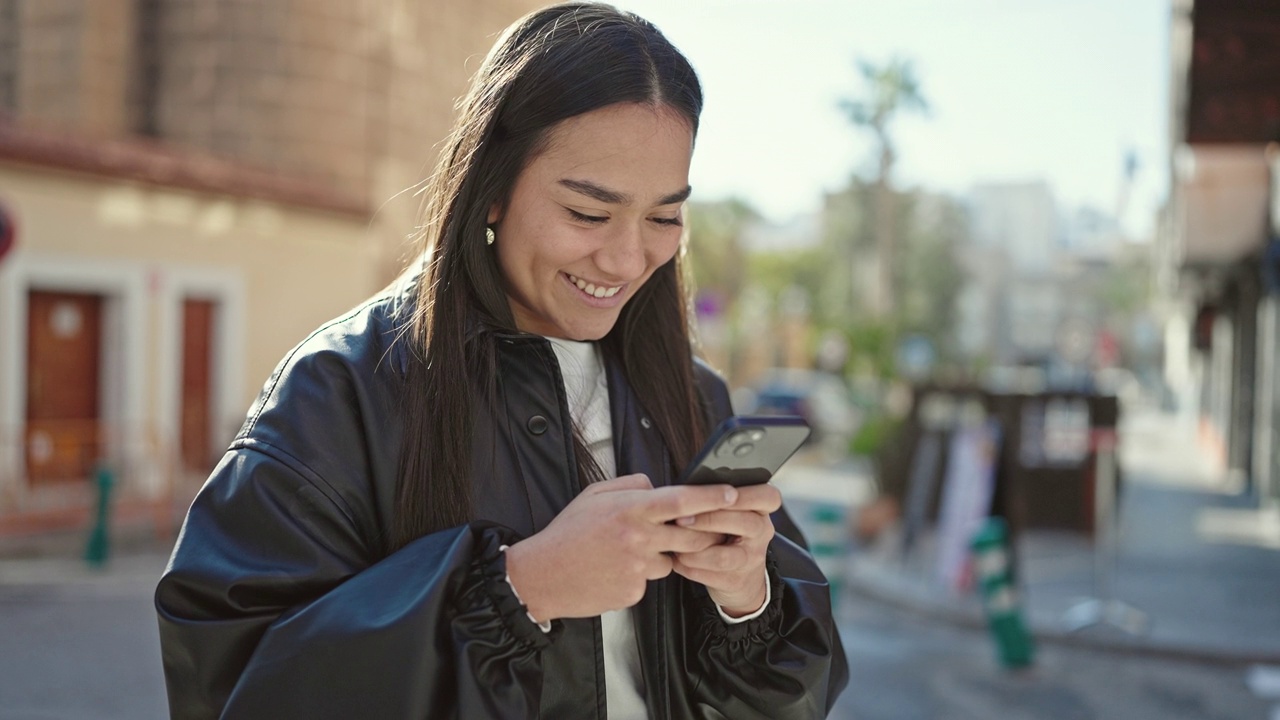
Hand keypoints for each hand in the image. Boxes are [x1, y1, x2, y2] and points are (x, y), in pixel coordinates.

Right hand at [504, 475, 740, 621]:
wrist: (542, 575)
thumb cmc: (567, 533)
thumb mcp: (594, 495)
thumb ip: (630, 485)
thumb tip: (658, 486)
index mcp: (630, 509)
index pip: (682, 500)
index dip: (712, 496)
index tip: (733, 493)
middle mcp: (639, 538)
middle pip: (691, 536)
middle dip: (700, 534)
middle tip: (694, 531)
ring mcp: (638, 568)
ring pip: (670, 560)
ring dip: (661, 555)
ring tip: (625, 551)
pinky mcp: (634, 593)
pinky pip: (649, 581)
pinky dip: (639, 575)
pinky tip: (614, 571)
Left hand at [670, 483, 781, 615]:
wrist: (741, 577)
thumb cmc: (728, 535)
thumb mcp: (731, 513)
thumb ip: (716, 499)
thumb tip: (683, 487)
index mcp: (761, 511)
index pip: (768, 497)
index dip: (745, 495)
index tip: (718, 494)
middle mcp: (761, 534)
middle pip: (743, 522)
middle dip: (708, 519)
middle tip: (680, 517)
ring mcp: (750, 560)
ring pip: (723, 556)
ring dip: (694, 548)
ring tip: (674, 542)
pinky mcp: (735, 581)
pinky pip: (709, 574)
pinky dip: (688, 566)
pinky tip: (676, 558)